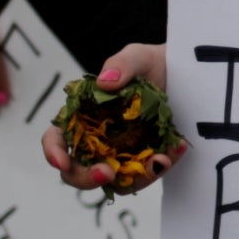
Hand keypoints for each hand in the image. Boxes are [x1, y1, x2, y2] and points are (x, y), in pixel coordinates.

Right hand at [41, 43, 182, 192]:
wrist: (185, 77)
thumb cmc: (150, 65)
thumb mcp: (137, 57)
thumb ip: (121, 64)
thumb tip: (105, 82)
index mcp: (82, 118)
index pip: (57, 139)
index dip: (53, 152)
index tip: (61, 161)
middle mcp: (96, 142)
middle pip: (77, 172)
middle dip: (87, 178)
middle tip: (106, 172)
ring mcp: (120, 155)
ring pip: (115, 181)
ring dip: (135, 178)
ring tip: (159, 160)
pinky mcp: (145, 161)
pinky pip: (147, 173)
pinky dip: (161, 165)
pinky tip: (177, 148)